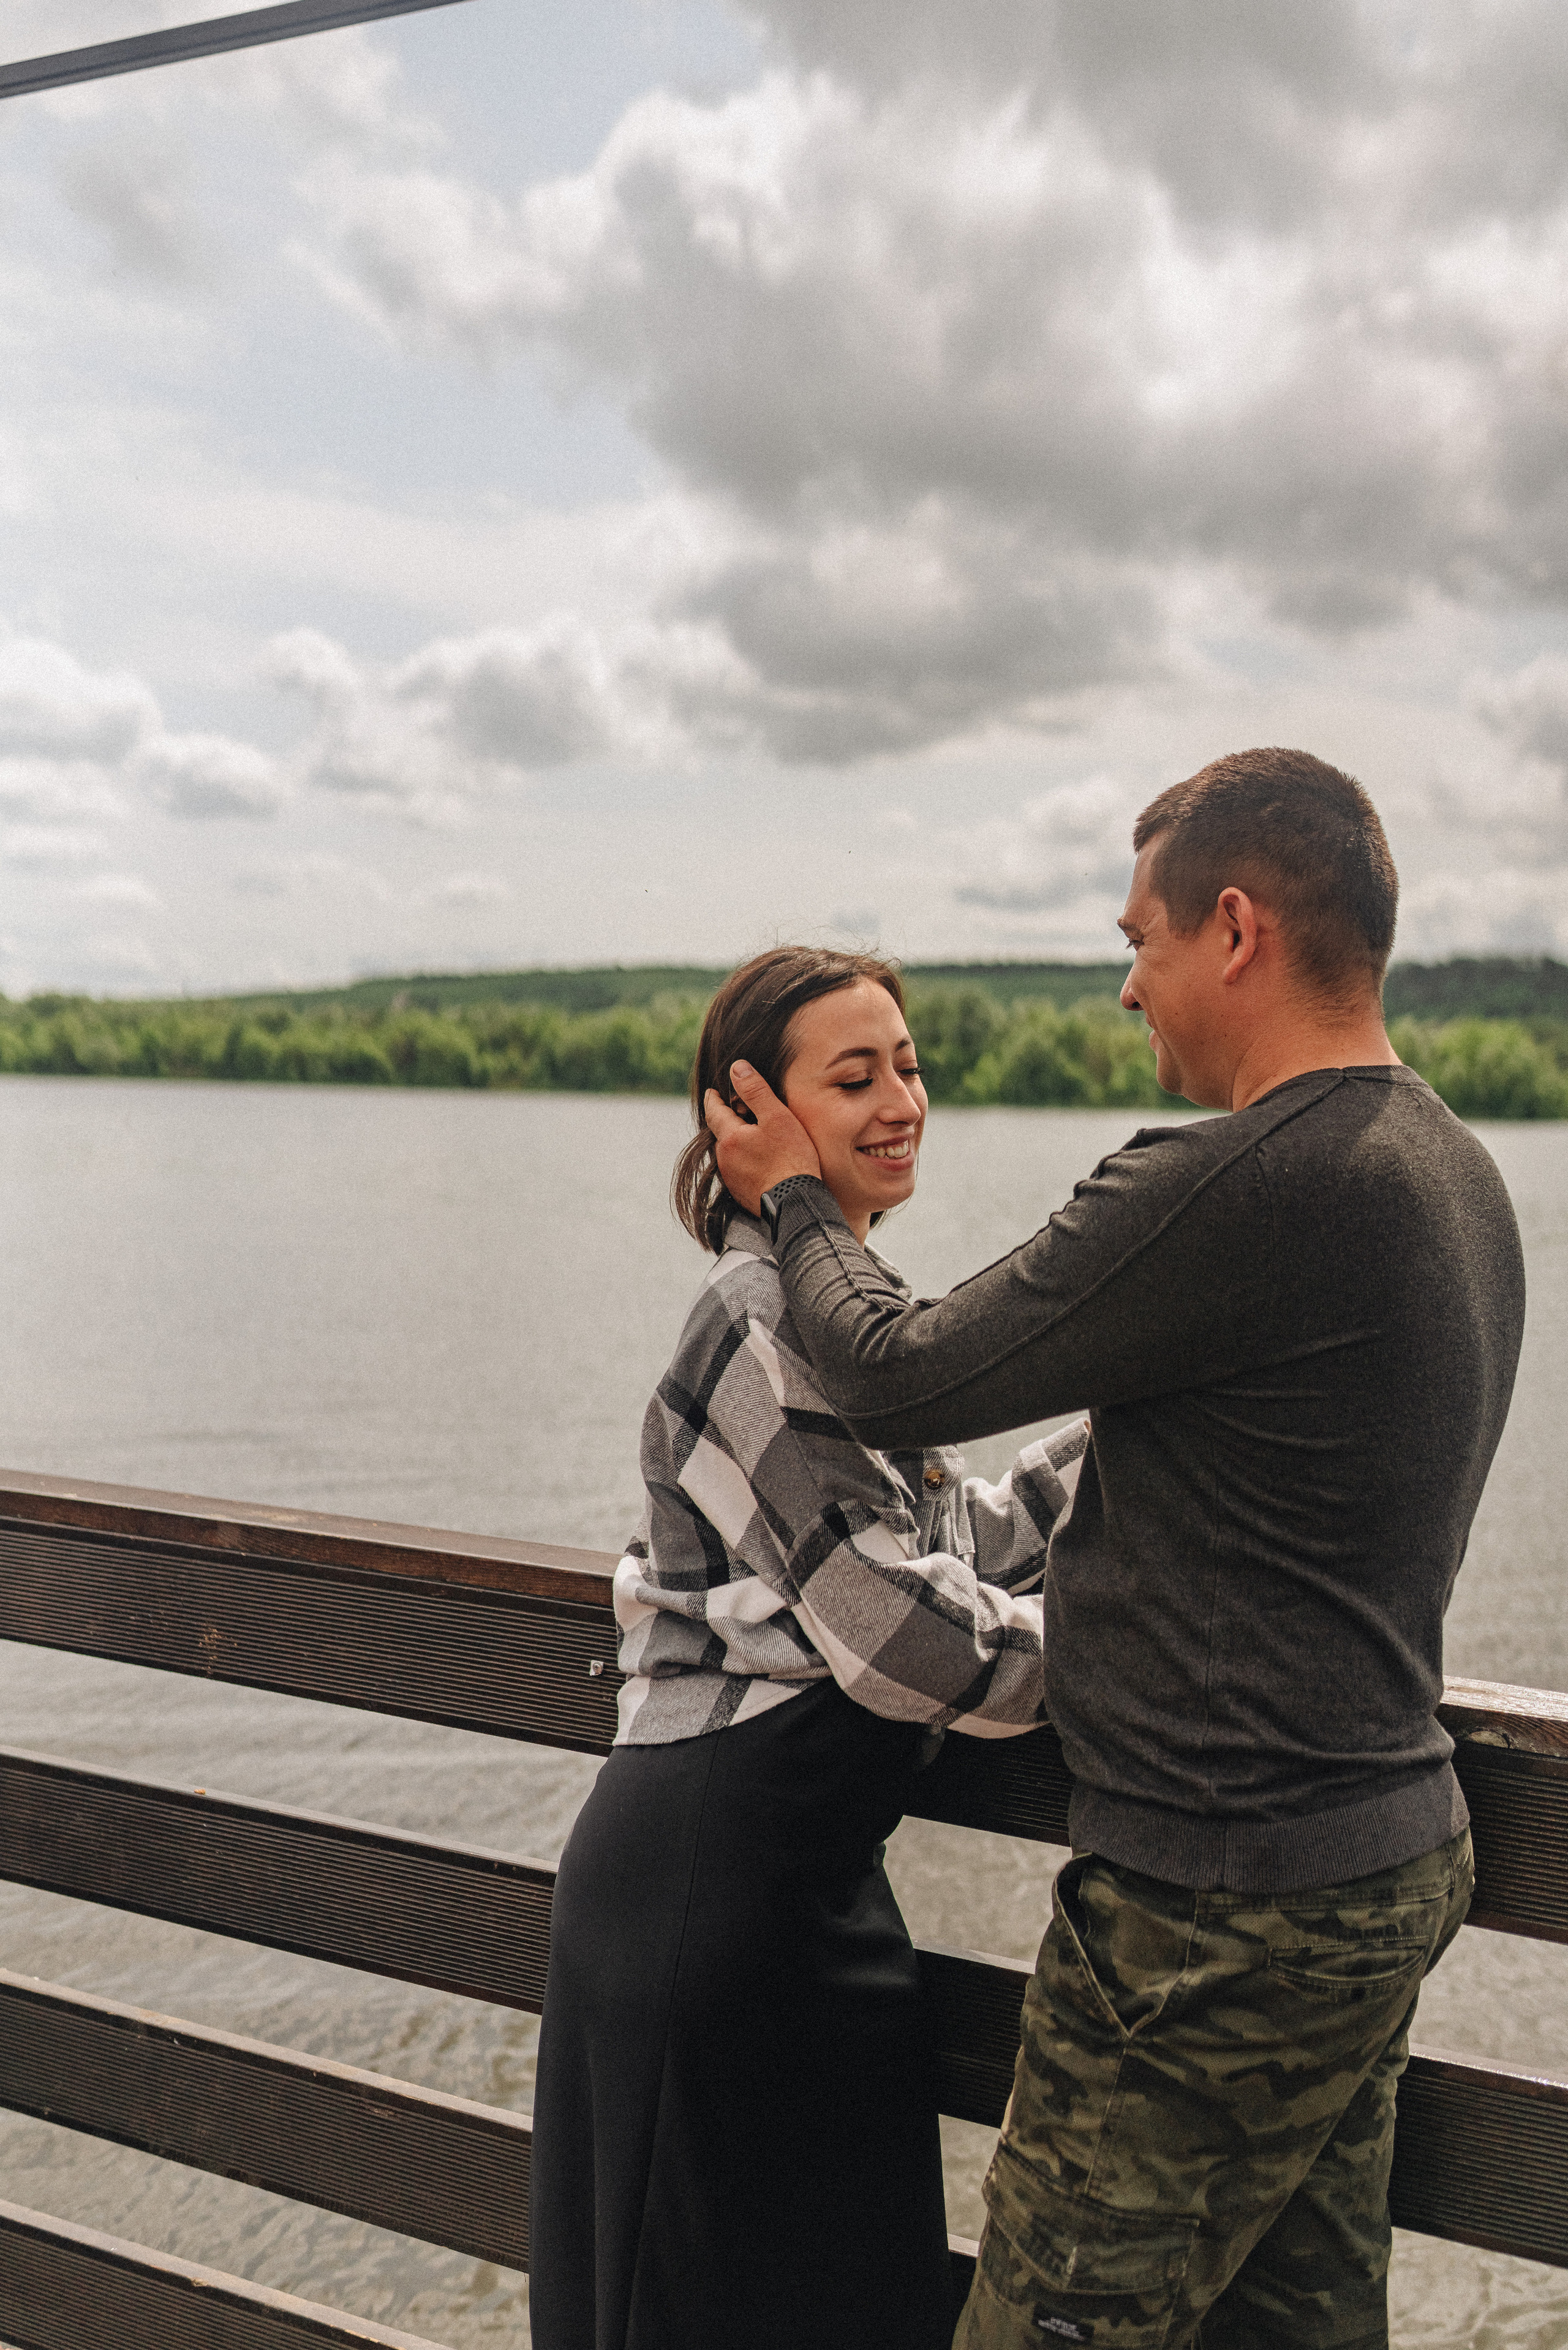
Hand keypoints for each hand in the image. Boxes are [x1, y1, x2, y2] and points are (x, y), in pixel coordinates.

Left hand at [703, 1062, 820, 1214]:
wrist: (796, 1203)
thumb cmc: (791, 1159)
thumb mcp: (777, 1118)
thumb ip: (755, 1091)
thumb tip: (737, 1068)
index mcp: (730, 1138)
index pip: (714, 1111)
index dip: (714, 1098)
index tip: (713, 1092)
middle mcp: (725, 1159)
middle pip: (720, 1132)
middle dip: (725, 1118)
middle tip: (735, 1107)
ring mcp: (732, 1178)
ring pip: (728, 1151)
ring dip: (735, 1140)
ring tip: (750, 1132)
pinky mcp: (741, 1192)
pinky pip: (737, 1168)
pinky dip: (743, 1158)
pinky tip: (758, 1158)